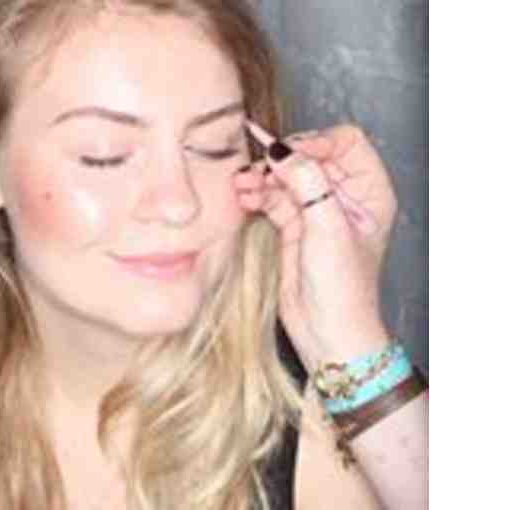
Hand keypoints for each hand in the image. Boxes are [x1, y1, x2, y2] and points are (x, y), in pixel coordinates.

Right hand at [235, 123, 397, 372]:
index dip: (316, 143)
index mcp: (369, 192)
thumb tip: (283, 150)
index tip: (290, 154)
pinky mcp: (294, 226)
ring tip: (242, 184)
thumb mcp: (329, 230)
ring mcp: (317, 211)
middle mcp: (344, 197)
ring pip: (287, 177)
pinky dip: (257, 195)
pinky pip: (273, 198)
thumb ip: (308, 184)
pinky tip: (243, 197)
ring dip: (263, 177)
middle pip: (310, 157)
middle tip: (259, 166)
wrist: (325, 332)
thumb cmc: (344, 291)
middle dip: (282, 159)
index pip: (345, 143)